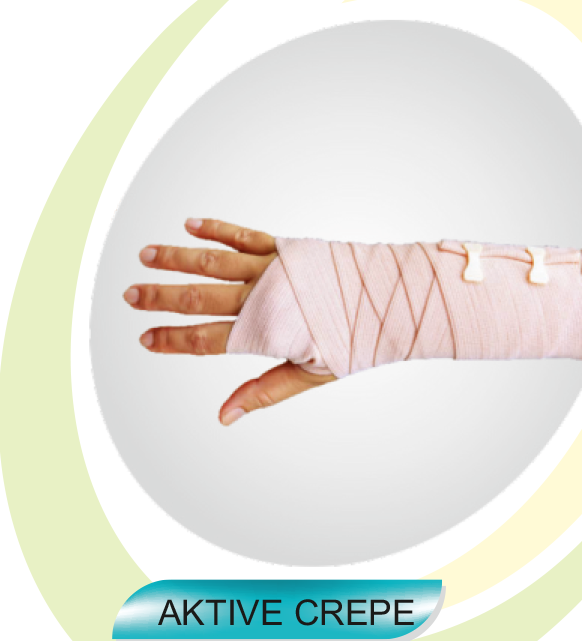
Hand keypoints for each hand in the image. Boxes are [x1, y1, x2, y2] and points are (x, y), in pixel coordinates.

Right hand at [123, 218, 335, 425]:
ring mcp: (273, 268)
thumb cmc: (356, 339)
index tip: (144, 339)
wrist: (392, 299)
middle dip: (160, 297)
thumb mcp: (312, 375)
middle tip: (130, 295)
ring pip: (213, 260)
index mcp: (266, 330)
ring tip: (146, 255)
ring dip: (177, 258)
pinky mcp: (286, 248)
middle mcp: (263, 295)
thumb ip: (263, 391)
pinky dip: (217, 229)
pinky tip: (191, 224)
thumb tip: (224, 416)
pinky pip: (244, 236)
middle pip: (199, 297)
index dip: (172, 340)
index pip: (206, 339)